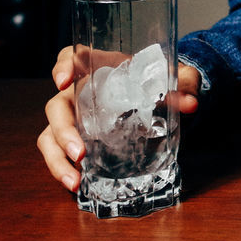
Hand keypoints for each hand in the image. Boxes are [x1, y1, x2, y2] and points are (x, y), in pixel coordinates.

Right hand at [36, 46, 199, 191]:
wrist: (162, 96)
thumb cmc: (159, 80)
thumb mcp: (176, 77)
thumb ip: (184, 84)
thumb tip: (191, 102)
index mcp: (100, 67)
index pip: (71, 57)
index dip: (62, 66)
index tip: (63, 81)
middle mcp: (80, 91)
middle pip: (56, 105)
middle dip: (62, 130)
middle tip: (80, 152)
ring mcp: (76, 116)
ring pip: (50, 134)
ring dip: (56, 157)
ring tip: (74, 179)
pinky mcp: (78, 137)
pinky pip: (58, 151)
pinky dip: (62, 168)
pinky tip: (75, 182)